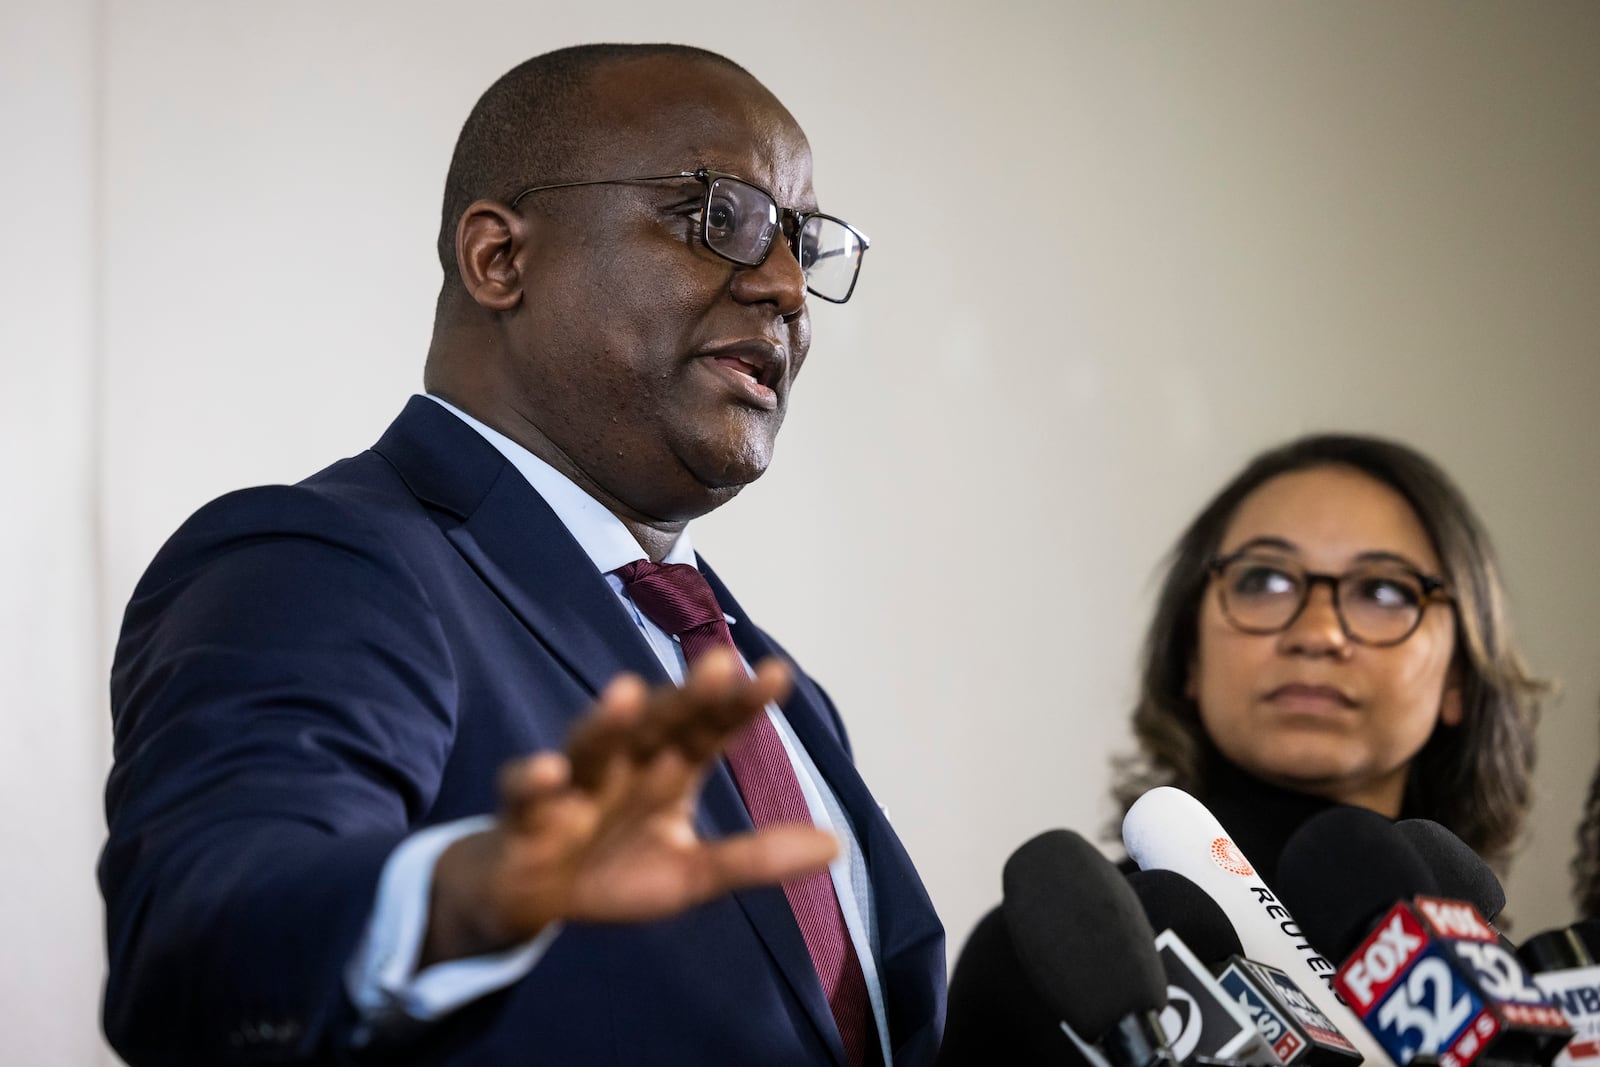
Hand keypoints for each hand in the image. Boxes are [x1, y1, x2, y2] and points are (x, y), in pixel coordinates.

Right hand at [420, 650, 838, 965]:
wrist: (526, 898)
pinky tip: (547, 771)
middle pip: (656, 724)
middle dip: (683, 697)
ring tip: (629, 690)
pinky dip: (532, 782)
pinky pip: (525, 796)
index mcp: (668, 769)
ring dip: (608, 721)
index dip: (740, 704)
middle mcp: (625, 764)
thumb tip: (837, 844)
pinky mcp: (523, 818)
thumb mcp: (692, 875)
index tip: (777, 674)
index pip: (710, 729)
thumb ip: (755, 859)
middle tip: (716, 666)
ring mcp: (573, 786)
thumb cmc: (612, 868)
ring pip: (592, 746)